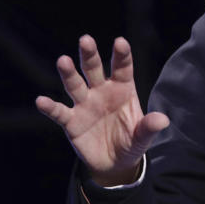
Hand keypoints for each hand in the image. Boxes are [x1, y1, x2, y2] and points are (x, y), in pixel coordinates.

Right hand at [36, 35, 168, 186]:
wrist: (114, 163)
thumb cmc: (131, 142)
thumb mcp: (143, 137)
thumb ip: (149, 127)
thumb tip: (162, 120)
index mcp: (122, 89)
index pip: (122, 68)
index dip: (121, 55)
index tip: (120, 42)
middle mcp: (101, 92)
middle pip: (94, 69)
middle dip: (90, 55)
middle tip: (85, 40)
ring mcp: (85, 105)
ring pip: (75, 85)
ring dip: (69, 73)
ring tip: (63, 60)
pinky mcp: (71, 121)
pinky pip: (59, 112)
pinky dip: (51, 107)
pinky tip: (42, 101)